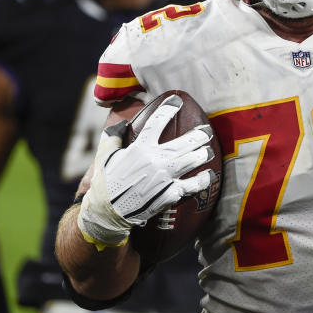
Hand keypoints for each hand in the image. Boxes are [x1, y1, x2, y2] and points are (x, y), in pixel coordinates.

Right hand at [78, 94, 215, 247]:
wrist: (108, 211)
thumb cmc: (105, 182)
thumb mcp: (104, 155)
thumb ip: (113, 137)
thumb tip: (120, 124)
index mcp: (139, 148)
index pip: (157, 122)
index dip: (168, 109)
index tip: (177, 101)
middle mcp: (155, 161)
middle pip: (184, 143)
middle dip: (198, 136)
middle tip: (206, 132)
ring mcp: (164, 178)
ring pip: (191, 162)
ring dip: (202, 155)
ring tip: (207, 152)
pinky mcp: (170, 194)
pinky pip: (191, 186)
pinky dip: (200, 181)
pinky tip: (206, 177)